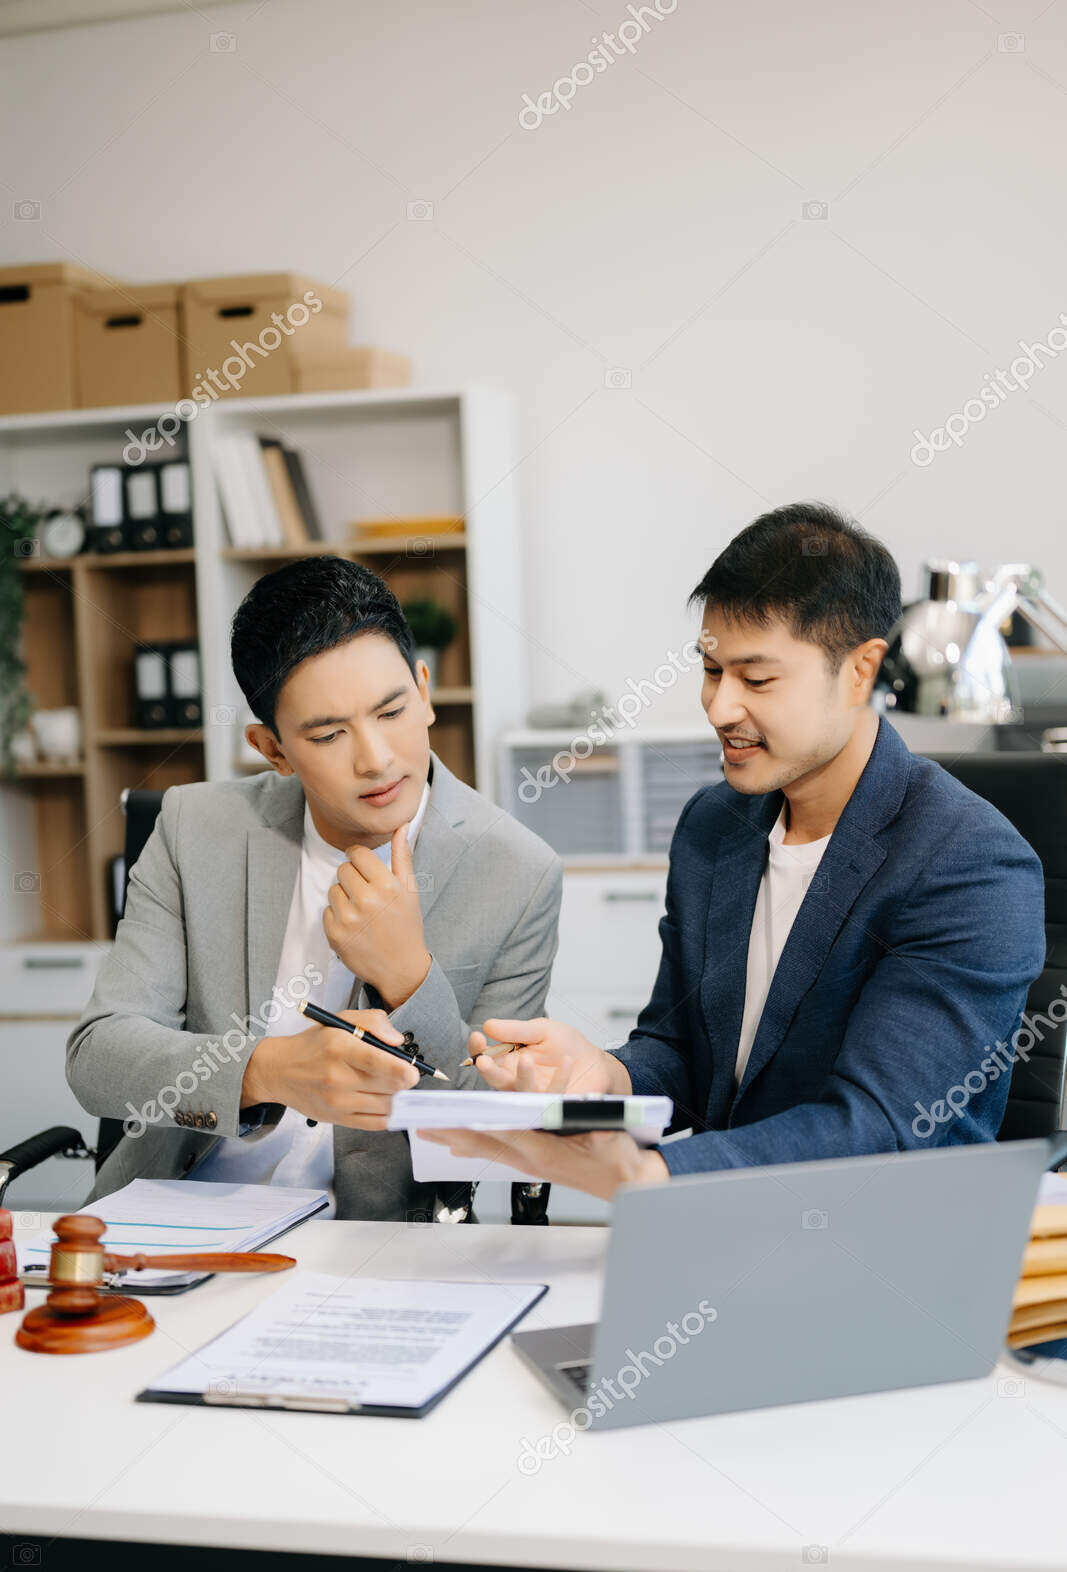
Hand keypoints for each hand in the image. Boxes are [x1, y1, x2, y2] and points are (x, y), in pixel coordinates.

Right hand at [241, 1008, 418, 1128]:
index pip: (375, 1062)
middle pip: (386, 1086)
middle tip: (405, 1072)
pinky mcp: (337, 1119)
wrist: (279, 1071)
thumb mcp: (340, 1020)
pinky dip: (388, 1114)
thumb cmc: (314, 1045)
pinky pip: (375, 1123)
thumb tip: (397, 1041)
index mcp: (339, 1048)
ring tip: (392, 1084)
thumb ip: (373, 1022)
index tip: (414, 1072)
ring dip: (397, 1096)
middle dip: (403, 1081)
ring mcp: (337, 1102)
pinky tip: (387, 1101)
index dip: (400, 1070)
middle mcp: (337, 1077)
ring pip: (385, 1106)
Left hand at [323, 824, 430, 1008]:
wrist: (401, 968)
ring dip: (344, 897)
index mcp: (386, 885)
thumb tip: (401, 825)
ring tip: (361, 912)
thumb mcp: (410, 890)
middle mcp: (366, 900)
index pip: (357, 854)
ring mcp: (348, 919)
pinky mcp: (334, 934)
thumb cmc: (407, 926)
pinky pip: (326, 911)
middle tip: (367, 894)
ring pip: (333, 889)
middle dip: (353, 878)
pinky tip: (354, 927)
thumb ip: (402, 855)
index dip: (360, 859)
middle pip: (343, 869)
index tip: (364, 868)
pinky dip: (337, 916)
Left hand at [419, 1125, 668, 1200]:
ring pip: (484, 1147)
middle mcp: (529, 1156)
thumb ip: (589, 1125)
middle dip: (450, 1132)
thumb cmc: (617, 1159)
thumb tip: (575, 1109)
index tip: (447, 1116)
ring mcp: (528, 1161)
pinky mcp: (532, 1161)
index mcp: (542, 1149)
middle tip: (420, 1125)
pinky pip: (495, 1152)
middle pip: (481, 1141)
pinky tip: (457, 1147)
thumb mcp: (606, 1137)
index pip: (499, 1132)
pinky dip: (473, 1146)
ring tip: (430, 1131)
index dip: (470, 1123)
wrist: (625, 1183)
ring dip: (455, 1139)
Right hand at [468, 1017, 631, 1095]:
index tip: (477, 1037)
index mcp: (508, 1062)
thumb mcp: (541, 1030)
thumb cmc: (565, 1044)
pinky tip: (568, 1061)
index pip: (485, 1058)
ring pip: (521, 1093)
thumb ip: (516, 1030)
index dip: (478, 1050)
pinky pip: (553, 1096)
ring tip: (526, 1059)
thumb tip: (487, 1025)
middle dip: (488, 1071)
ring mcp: (534, 1096)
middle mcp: (516, 1082)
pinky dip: (561, 1078)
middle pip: (496, 1081)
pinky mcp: (555, 1106)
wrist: (594, 1061)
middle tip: (483, 1061)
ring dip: (522, 1078)